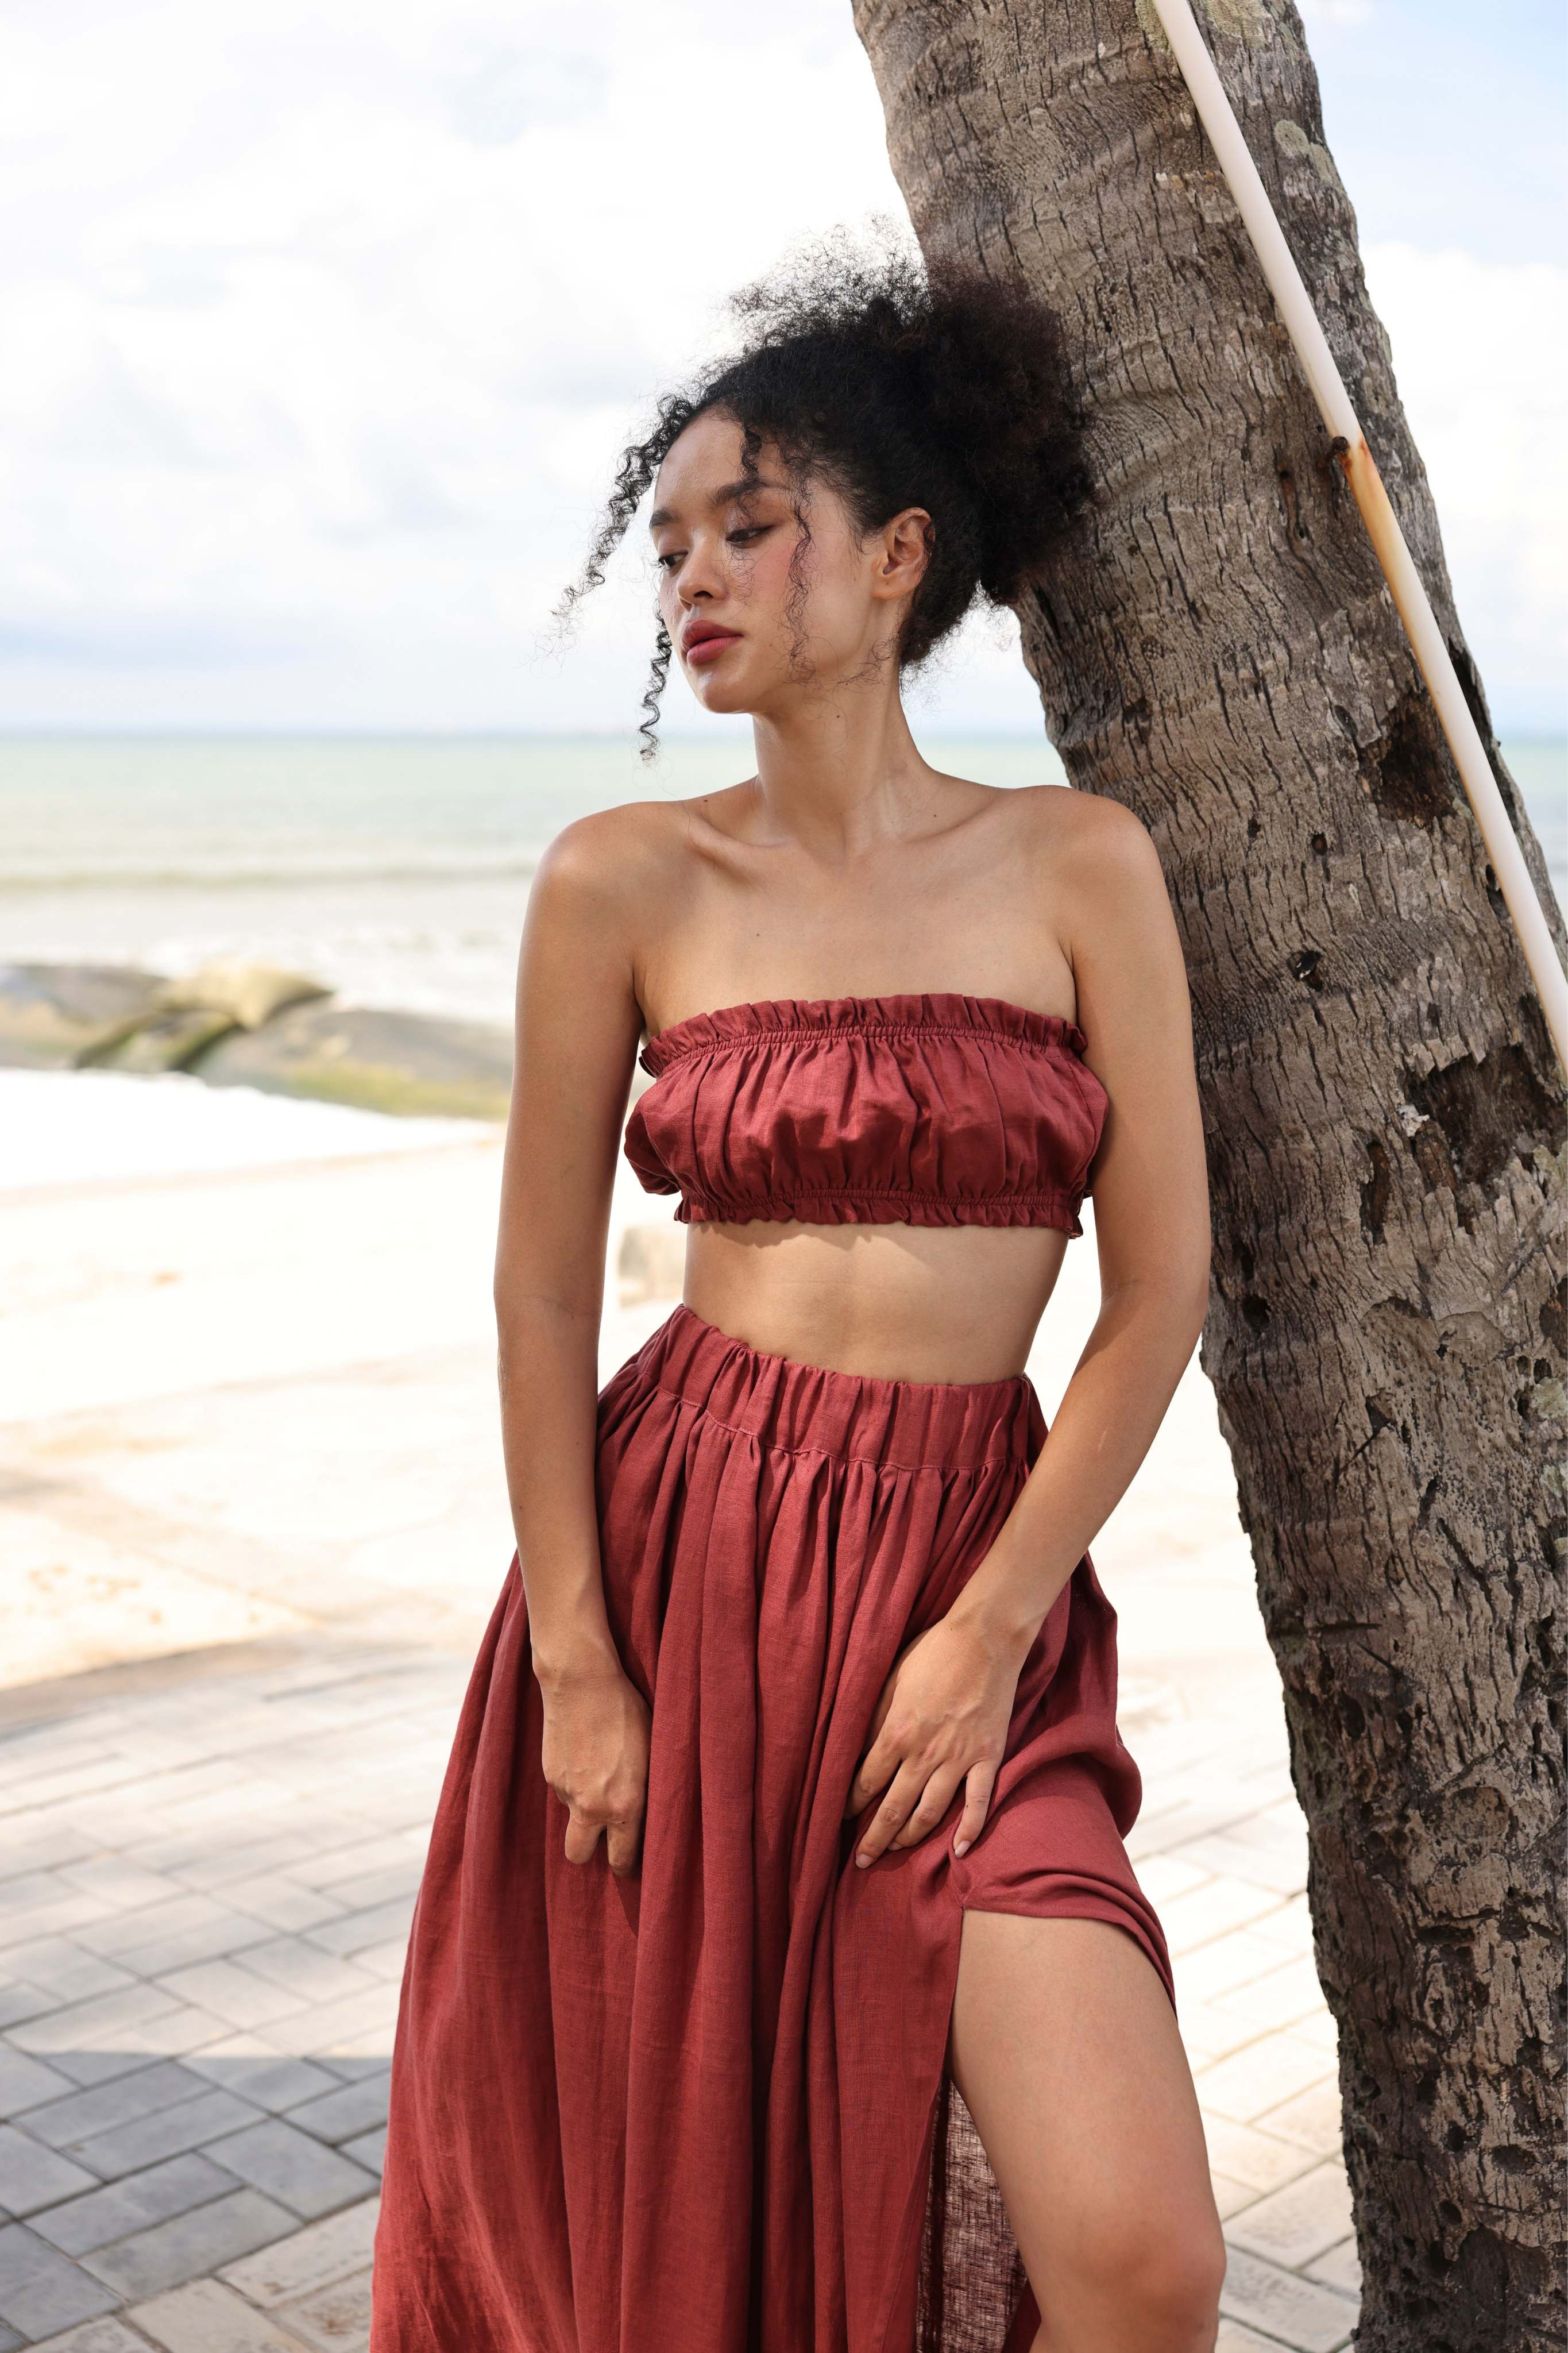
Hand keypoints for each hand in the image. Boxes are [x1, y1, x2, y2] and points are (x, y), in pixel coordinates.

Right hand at [539, 1657, 651, 1877]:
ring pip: (572, 1816)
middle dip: (592, 1850)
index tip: (629, 1863)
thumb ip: (646, 1791)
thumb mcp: (652, 1752)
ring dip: (583, 1808)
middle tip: (607, 1834)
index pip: (621, 1858)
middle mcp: (590, 1806)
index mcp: (623, 1805)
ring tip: (600, 1775)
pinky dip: (573, 1784)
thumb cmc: (626, 1711)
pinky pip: (563, 1791)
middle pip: (579, 1855)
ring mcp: (564, 1791)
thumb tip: (646, 1814)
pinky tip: (586, 1756)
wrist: (581, 1681)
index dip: (626, 1865)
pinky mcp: (549, 1774)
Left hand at [843, 1610, 1027, 1868]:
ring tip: (896, 1850)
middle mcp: (925, 1754)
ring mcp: (960, 1759)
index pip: (866, 1782)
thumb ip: (874, 1720)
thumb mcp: (889, 1681)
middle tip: (861, 1861)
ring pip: (930, 1812)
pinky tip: (960, 1850)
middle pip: (893, 1808)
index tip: (840, 1819)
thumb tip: (856, 1752)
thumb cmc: (933, 1653)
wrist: (985, 1639)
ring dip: (910, 1837)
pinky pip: (979, 1802)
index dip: (850, 1805)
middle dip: (874, 1838)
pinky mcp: (989, 1757)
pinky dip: (970, 1829)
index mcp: (896, 1733)